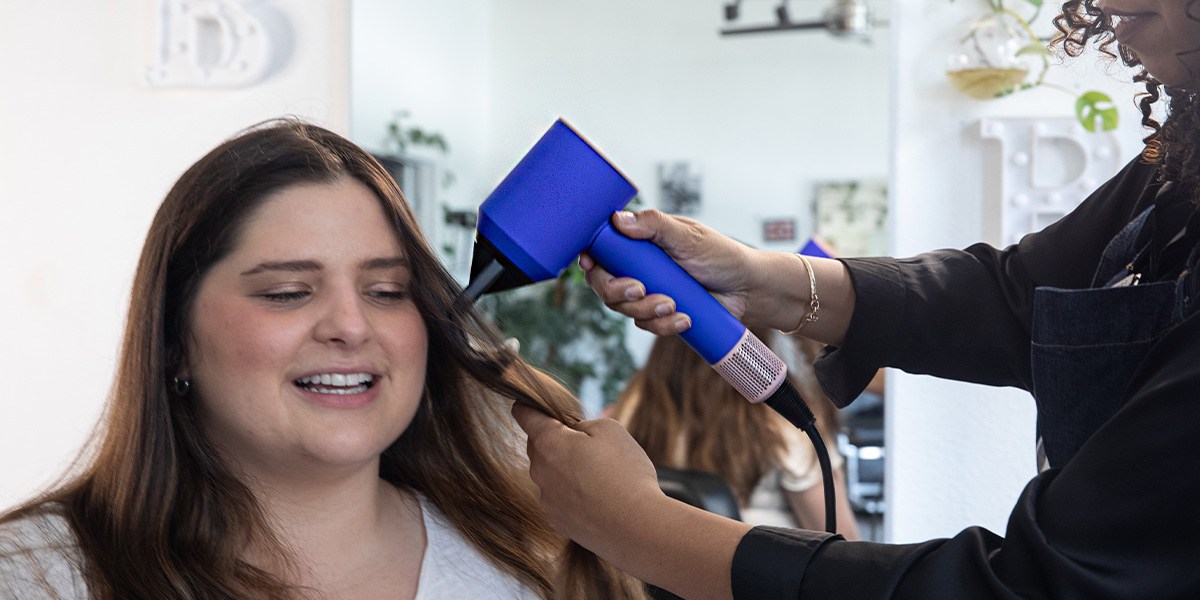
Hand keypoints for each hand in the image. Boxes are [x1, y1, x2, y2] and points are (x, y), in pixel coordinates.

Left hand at [511, 403, 662, 550]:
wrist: (637, 528)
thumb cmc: (625, 473)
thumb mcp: (610, 429)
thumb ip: (582, 425)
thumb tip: (572, 434)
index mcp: (549, 443)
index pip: (525, 416)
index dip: (527, 407)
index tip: (527, 404)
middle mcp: (539, 471)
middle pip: (538, 446)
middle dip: (555, 441)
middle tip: (586, 445)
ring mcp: (546, 500)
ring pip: (549, 474)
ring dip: (565, 470)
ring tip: (599, 477)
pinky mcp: (557, 522)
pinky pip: (558, 498)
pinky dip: (571, 494)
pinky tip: (597, 498)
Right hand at [579, 209, 761, 334]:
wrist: (747, 289)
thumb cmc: (720, 254)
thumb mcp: (688, 235)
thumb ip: (654, 225)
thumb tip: (618, 220)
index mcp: (639, 242)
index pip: (601, 248)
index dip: (589, 257)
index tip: (590, 264)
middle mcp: (637, 267)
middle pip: (603, 284)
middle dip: (617, 291)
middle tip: (640, 290)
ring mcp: (647, 292)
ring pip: (623, 308)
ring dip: (645, 310)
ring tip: (673, 305)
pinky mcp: (659, 314)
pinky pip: (646, 325)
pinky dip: (662, 325)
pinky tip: (684, 319)